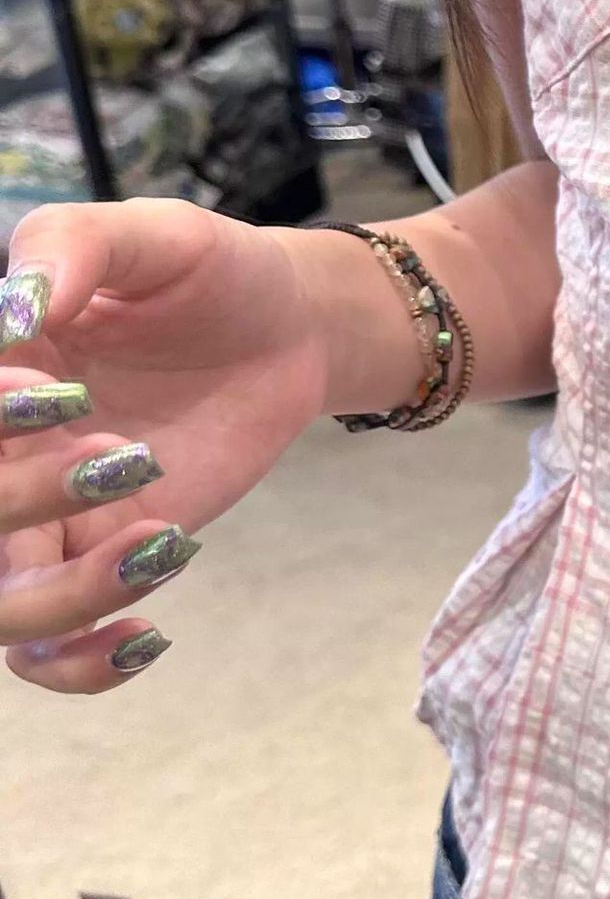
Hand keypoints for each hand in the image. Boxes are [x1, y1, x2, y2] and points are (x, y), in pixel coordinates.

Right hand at [1, 200, 330, 692]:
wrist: (291, 326)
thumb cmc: (211, 272)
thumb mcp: (152, 234)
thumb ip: (74, 249)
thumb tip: (13, 310)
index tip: (57, 395)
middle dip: (24, 497)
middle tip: (128, 454)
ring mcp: (41, 514)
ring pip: (0, 605)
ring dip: (67, 594)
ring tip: (159, 539)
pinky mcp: (100, 556)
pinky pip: (51, 648)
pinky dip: (81, 664)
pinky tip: (149, 635)